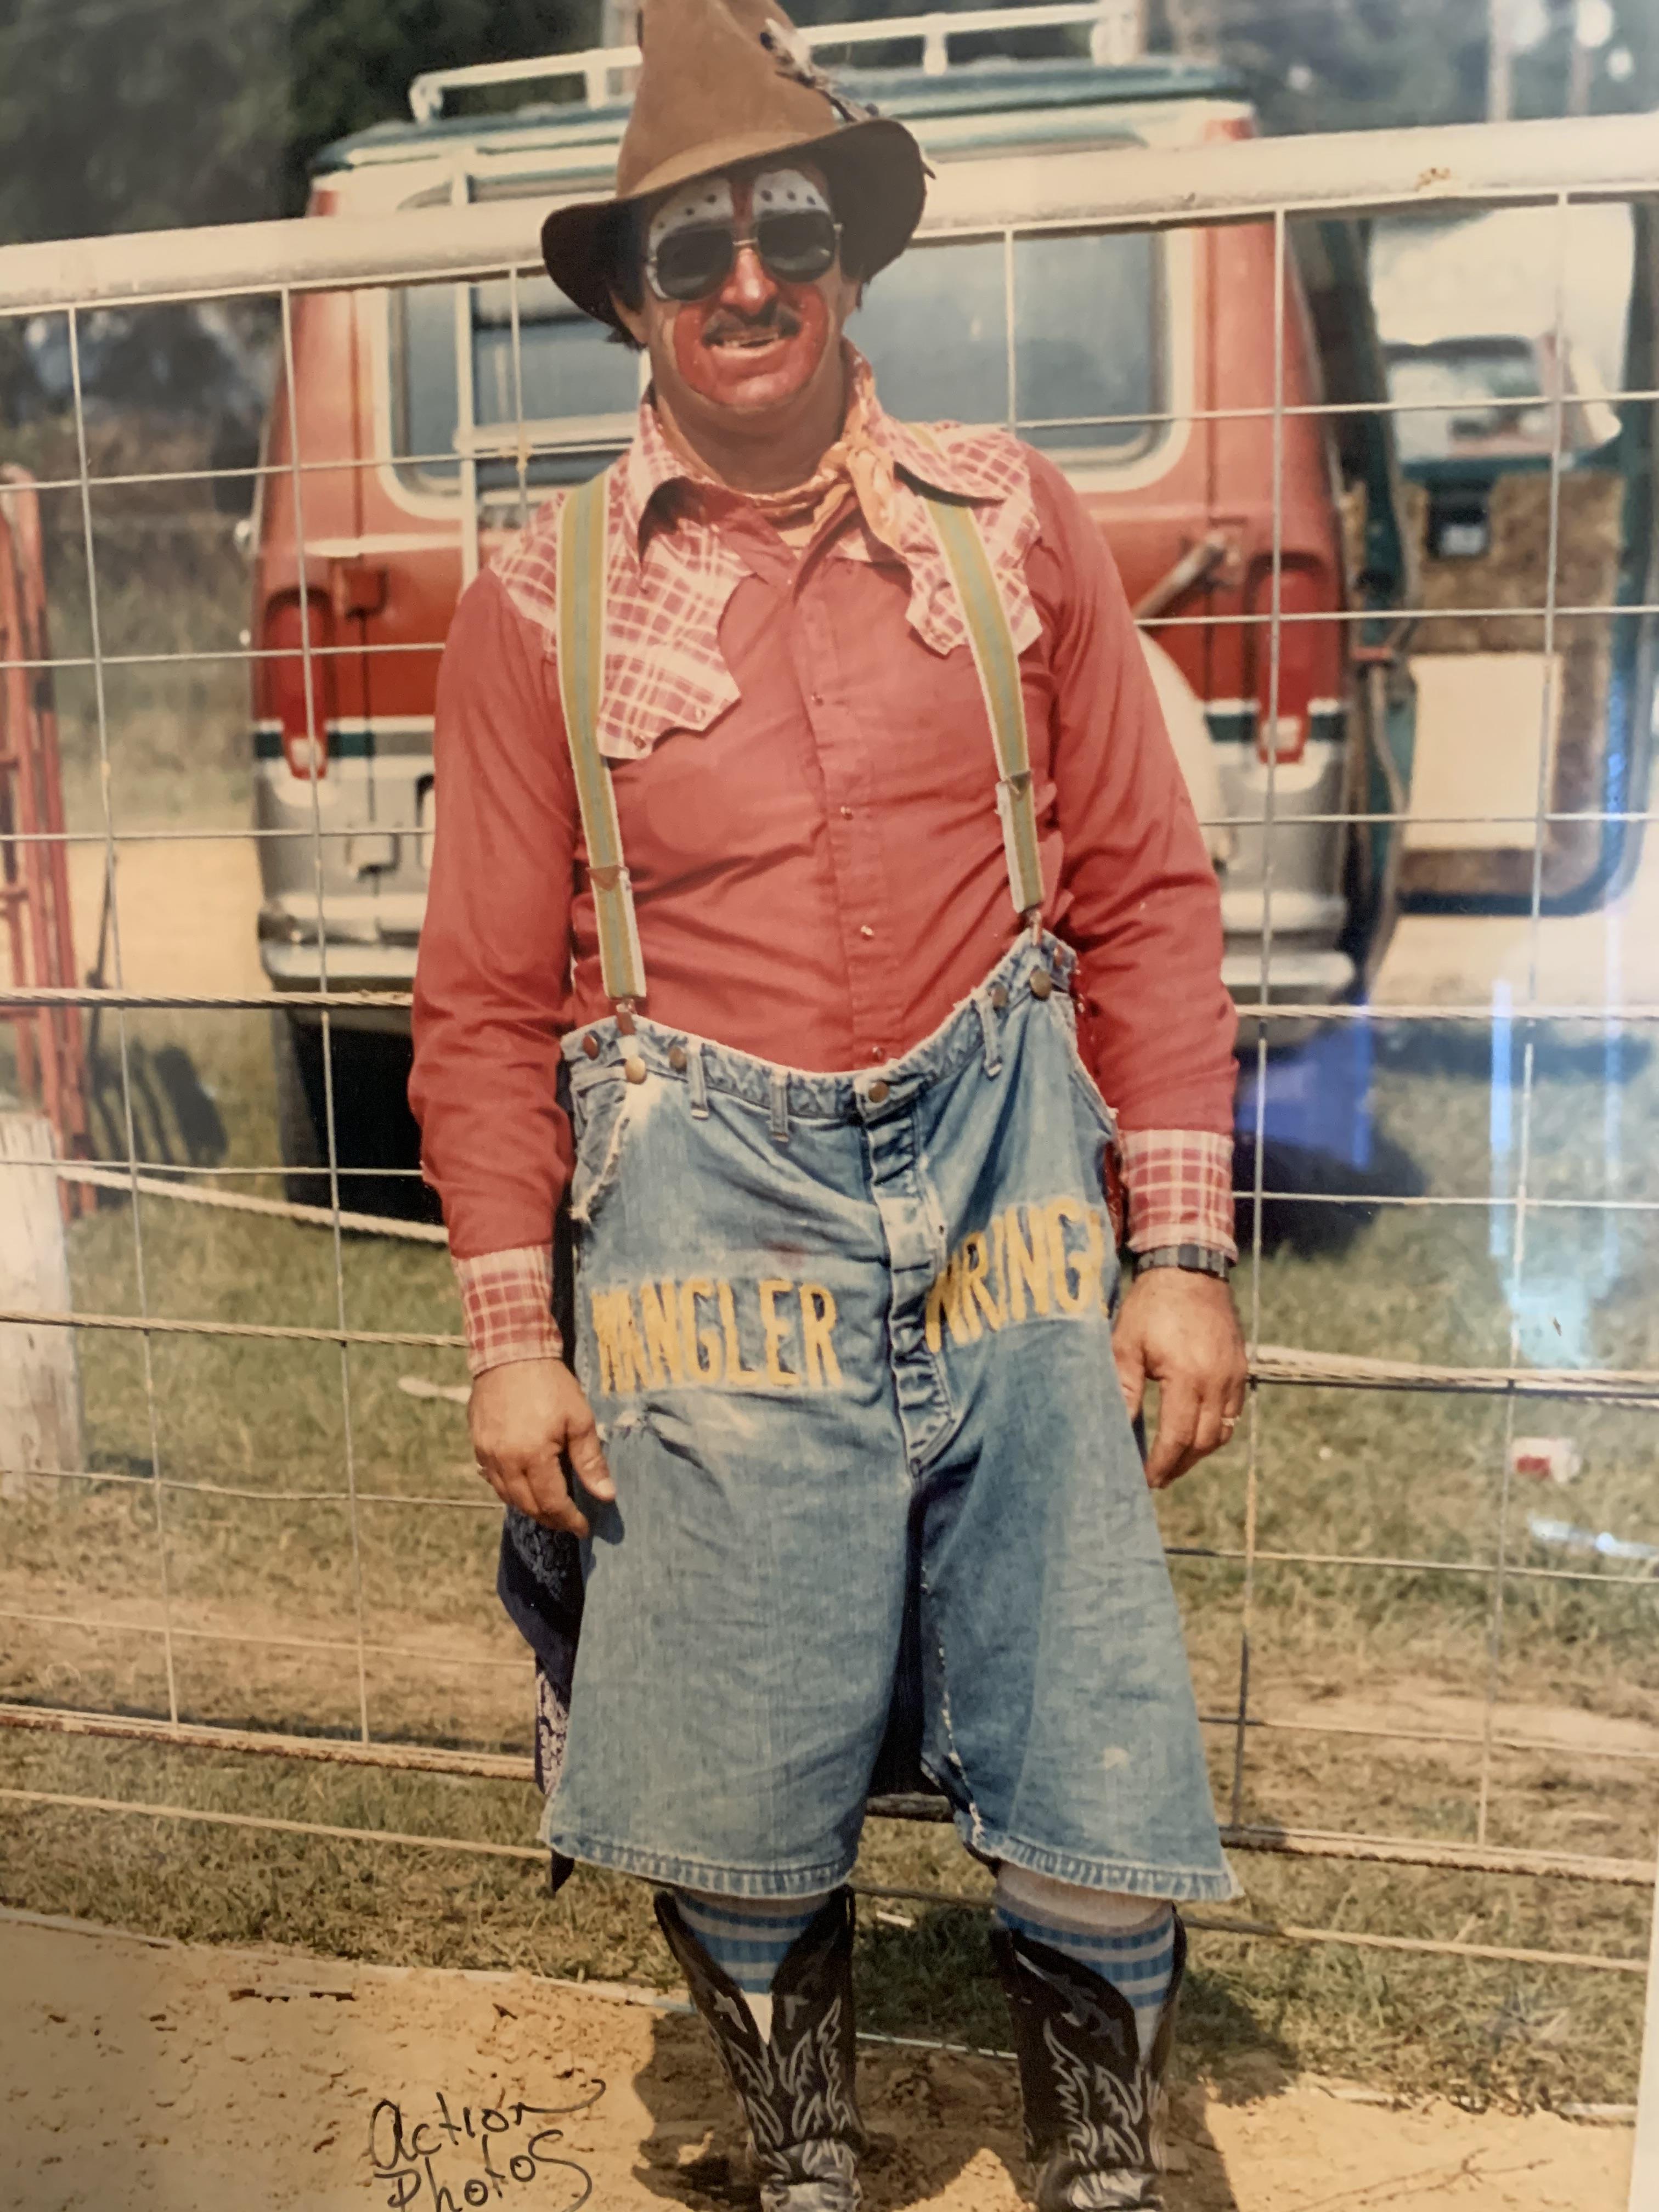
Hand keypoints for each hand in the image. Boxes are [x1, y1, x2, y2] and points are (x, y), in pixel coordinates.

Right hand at [469, 1357, 614, 1534]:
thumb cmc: (550, 1384)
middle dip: (550, 1518)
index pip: (552, 1503)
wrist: (510, 1351)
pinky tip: (523, 1486)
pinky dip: (509, 1489)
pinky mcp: (477, 1443)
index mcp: (532, 1457)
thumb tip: (605, 1495)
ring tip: (549, 1508)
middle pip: (527, 1506)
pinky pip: (492, 1478)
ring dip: (529, 1506)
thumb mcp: (579, 1419)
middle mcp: (504, 1461)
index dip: (569, 1519)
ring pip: (507, 1496)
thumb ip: (590, 1460)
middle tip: (568, 1521)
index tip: (584, 1528)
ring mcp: (486, 1454)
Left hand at [1113, 1268, 1246, 1488]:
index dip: (1162, 1465)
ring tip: (1174, 1461)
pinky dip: (1215, 1430)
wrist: (1189, 1268)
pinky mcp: (1240, 1368)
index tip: (1146, 1480)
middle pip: (1204, 1442)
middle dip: (1180, 1465)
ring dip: (1199, 1452)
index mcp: (1187, 1376)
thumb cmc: (1151, 1305)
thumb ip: (1122, 1388)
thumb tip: (1117, 1429)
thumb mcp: (1126, 1343)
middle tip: (1157, 1477)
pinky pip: (1233, 1412)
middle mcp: (1217, 1381)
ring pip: (1223, 1431)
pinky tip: (1194, 1432)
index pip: (1177, 1437)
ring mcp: (1233, 1375)